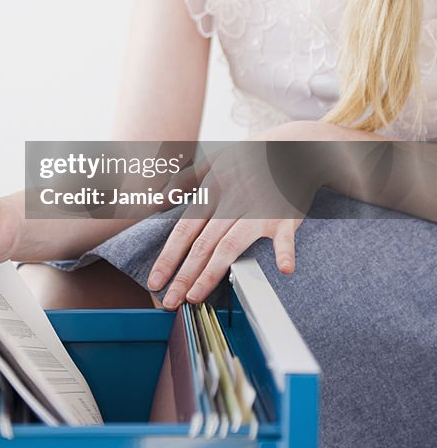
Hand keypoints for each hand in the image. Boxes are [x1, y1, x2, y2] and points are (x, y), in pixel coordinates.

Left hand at [148, 126, 321, 309]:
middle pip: (203, 243)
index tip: (155, 281)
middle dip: (184, 274)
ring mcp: (258, 210)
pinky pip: (285, 235)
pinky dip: (286, 251)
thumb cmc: (251, 157)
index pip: (184, 229)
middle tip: (170, 300)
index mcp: (213, 190)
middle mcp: (232, 201)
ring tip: (196, 296)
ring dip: (212, 272)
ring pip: (230, 245)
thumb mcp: (213, 160)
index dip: (168, 257)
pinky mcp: (285, 216)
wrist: (293, 147)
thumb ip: (185, 180)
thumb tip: (160, 199)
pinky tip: (284, 269)